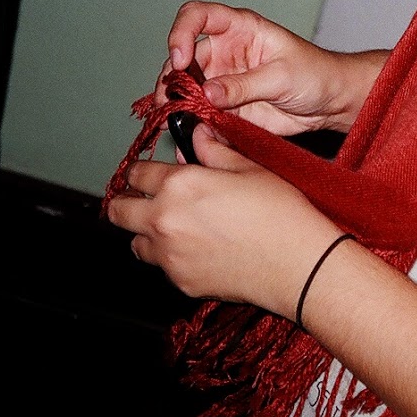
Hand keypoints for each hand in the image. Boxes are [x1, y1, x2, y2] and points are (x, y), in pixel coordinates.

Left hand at [107, 125, 346, 314]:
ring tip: (174, 229)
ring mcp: (169, 256)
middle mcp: (164, 220)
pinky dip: (172, 258)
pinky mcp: (180, 282)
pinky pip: (162, 267)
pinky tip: (199, 251)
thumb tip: (198, 135)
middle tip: (144, 202)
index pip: (136, 174)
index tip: (148, 175)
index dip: (142, 172)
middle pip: (118, 211)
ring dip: (146, 234)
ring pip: (135, 243)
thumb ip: (215, 151)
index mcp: (179, 185)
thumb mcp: (250, 170)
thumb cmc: (280, 214)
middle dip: (127, 203)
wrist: (297, 264)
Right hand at [159, 0, 387, 135]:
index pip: (198, 16)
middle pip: (183, 59)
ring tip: (173, 121)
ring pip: (185, 89)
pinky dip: (190, 126)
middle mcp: (224, 52)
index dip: (181, 32)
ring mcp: (221, 80)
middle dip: (172, 80)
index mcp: (239, 29)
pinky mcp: (224, 107)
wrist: (331, 103)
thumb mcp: (282, 76)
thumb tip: (207, 93)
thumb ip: (244, 85)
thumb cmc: (315, 73)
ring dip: (175, 104)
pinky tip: (186, 137)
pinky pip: (200, 114)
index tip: (180, 58)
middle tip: (169, 102)